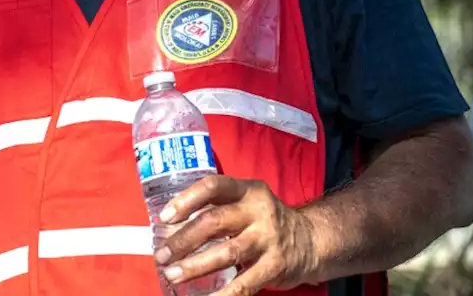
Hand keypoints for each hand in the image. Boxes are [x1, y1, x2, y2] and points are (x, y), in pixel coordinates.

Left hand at [155, 176, 319, 295]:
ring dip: (194, 266)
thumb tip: (170, 228)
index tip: (164, 217)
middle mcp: (258, 212)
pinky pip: (244, 283)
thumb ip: (215, 207)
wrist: (311, 240)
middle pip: (214, 222)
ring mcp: (268, 239)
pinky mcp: (275, 266)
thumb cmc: (263, 221)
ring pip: (226, 252)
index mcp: (247, 190)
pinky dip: (222, 294)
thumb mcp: (245, 202)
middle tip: (161, 255)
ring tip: (173, 275)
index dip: (186, 200)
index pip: (213, 186)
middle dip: (183, 240)